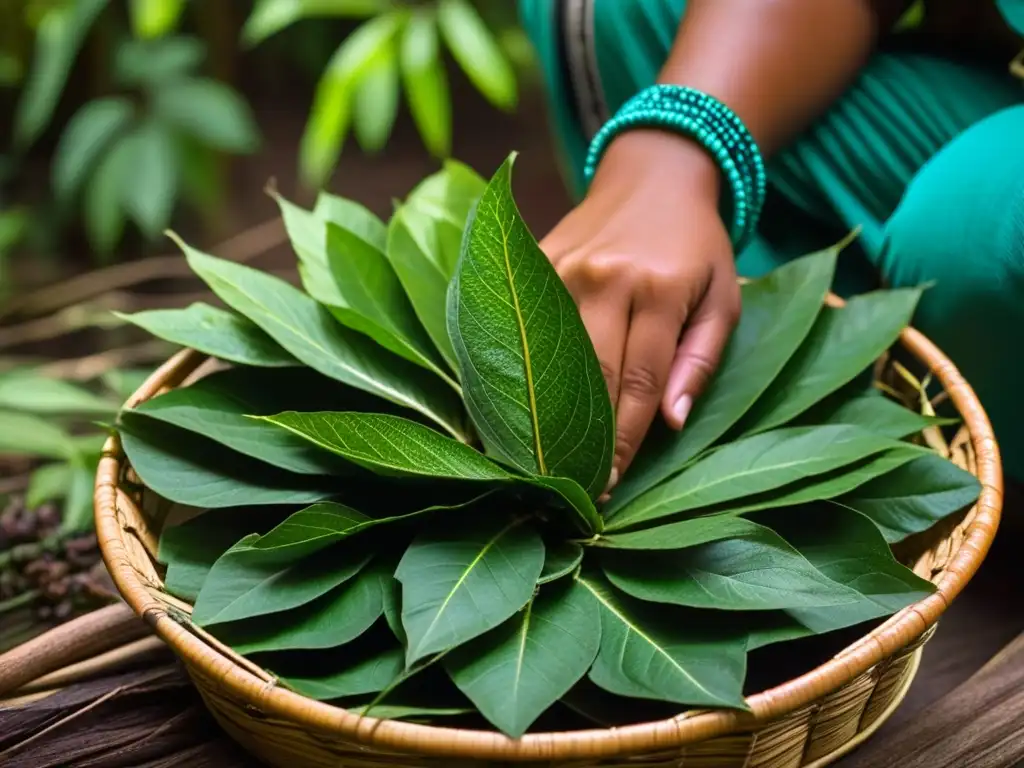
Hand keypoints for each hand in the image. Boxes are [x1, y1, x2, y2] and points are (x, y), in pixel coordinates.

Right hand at [541, 131, 740, 487]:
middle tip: (576, 484)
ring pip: (548, 355)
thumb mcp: (723, 297)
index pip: (637, 383)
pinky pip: (523, 324)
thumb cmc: (696, 245)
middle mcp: (605, 277)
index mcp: (659, 288)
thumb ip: (700, 360)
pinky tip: (518, 404)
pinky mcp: (535, 261)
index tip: (612, 484)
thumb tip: (670, 422)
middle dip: (583, 437)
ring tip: (542, 457)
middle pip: (587, 376)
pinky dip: (520, 367)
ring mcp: (561, 267)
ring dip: (545, 409)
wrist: (651, 175)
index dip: (624, 440)